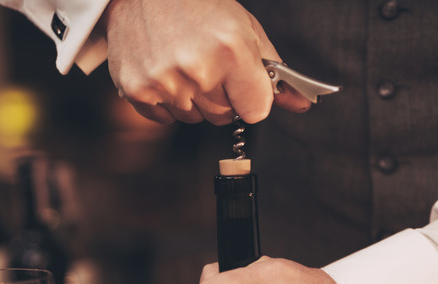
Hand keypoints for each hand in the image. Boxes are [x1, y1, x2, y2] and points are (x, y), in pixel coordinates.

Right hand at [100, 0, 311, 124]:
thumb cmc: (198, 7)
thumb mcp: (245, 30)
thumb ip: (272, 71)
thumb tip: (300, 103)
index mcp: (231, 50)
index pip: (256, 110)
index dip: (252, 97)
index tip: (243, 84)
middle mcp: (198, 70)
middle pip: (224, 116)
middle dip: (222, 96)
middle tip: (209, 64)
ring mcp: (164, 83)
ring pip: (195, 118)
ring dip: (194, 99)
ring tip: (184, 63)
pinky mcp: (137, 91)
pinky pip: (166, 118)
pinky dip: (167, 101)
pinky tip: (164, 70)